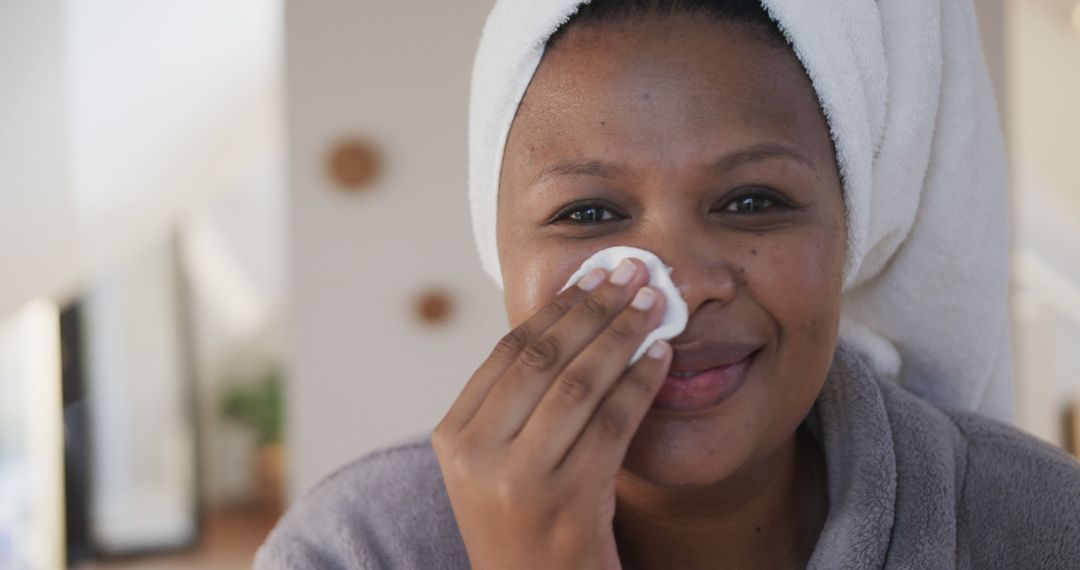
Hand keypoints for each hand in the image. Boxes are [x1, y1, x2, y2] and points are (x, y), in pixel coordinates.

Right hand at [432, 258, 671, 569]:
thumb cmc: (525, 527)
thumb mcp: (498, 465)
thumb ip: (517, 404)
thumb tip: (573, 322)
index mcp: (453, 437)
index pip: (509, 351)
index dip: (557, 307)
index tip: (593, 276)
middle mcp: (476, 456)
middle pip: (543, 358)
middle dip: (594, 307)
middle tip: (633, 272)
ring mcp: (519, 483)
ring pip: (579, 384)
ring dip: (622, 335)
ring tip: (653, 304)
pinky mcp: (568, 506)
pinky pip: (612, 424)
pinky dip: (640, 383)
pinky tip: (660, 357)